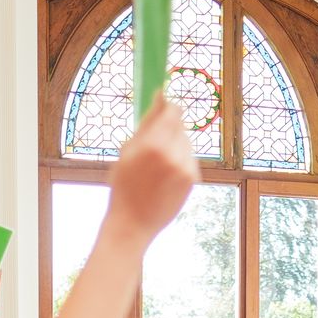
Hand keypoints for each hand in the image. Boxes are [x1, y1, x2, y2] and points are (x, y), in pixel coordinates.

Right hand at [107, 95, 198, 239]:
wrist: (133, 224)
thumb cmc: (123, 186)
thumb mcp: (127, 150)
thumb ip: (147, 121)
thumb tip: (161, 93)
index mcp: (154, 144)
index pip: (174, 111)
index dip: (169, 108)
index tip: (162, 109)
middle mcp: (174, 155)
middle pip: (180, 126)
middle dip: (168, 130)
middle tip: (150, 148)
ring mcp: (186, 168)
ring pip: (185, 142)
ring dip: (174, 146)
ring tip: (156, 167)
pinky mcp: (193, 179)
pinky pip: (189, 158)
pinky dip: (179, 161)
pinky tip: (164, 177)